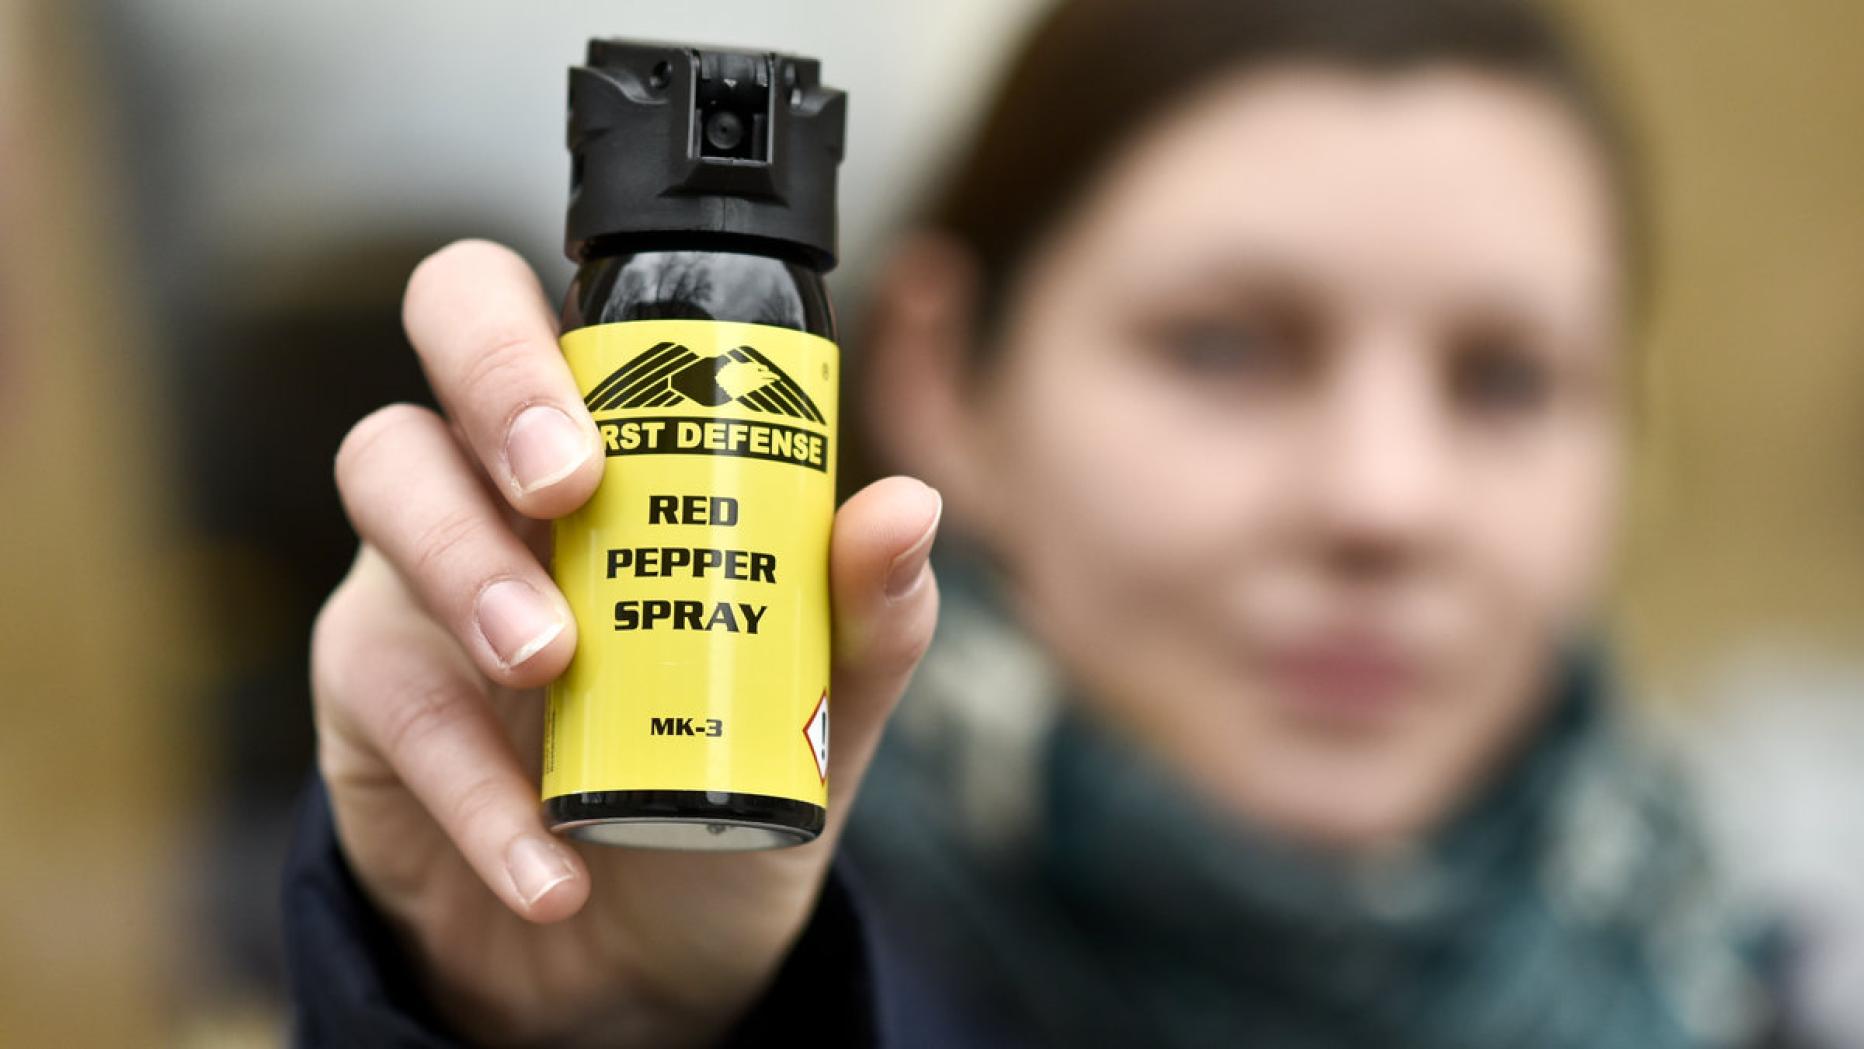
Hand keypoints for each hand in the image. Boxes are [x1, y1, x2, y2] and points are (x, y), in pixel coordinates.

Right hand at [311, 240, 940, 1046]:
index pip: (558, 310)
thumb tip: (905, 507)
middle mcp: (506, 469)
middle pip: (445, 323)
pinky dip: (474, 787)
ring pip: (386, 478)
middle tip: (570, 487)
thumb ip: (868, 613)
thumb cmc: (727, 773)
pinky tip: (549, 865)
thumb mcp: (821, 704)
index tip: (628, 413)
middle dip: (501, 383)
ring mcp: (421, 567)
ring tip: (552, 662)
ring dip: (468, 567)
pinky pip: (393, 698)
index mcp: (618, 439)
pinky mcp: (372, 693)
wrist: (644, 945)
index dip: (560, 322)